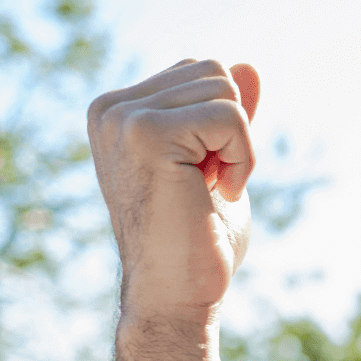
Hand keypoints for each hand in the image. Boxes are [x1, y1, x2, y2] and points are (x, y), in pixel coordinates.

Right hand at [88, 59, 261, 318]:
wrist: (176, 295)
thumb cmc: (197, 237)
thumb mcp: (218, 161)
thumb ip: (225, 114)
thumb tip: (248, 66)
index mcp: (119, 110)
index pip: (202, 72)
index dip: (224, 124)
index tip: (201, 174)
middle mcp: (111, 108)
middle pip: (216, 72)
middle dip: (233, 130)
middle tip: (207, 184)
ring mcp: (123, 118)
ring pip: (226, 89)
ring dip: (238, 146)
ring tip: (208, 189)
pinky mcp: (145, 133)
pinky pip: (230, 116)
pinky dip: (242, 158)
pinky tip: (217, 194)